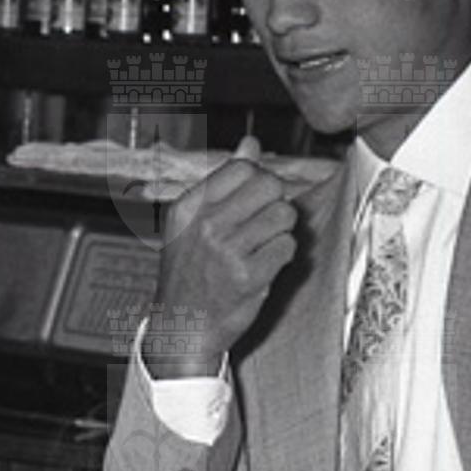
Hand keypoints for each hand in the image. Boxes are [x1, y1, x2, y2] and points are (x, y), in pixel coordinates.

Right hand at [143, 135, 315, 376]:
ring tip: (264, 246)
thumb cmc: (191, 273)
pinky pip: (288, 246)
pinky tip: (265, 265)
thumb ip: (225, 181)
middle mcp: (205, 225)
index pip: (243, 167)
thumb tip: (250, 142)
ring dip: (281, 230)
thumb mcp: (194, 223)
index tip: (256, 201)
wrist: (182, 327)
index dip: (259, 181)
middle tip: (264, 224)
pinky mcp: (248, 276)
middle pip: (269, 185)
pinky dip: (283, 255)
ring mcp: (226, 250)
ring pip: (283, 214)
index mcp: (189, 206)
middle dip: (275, 202)